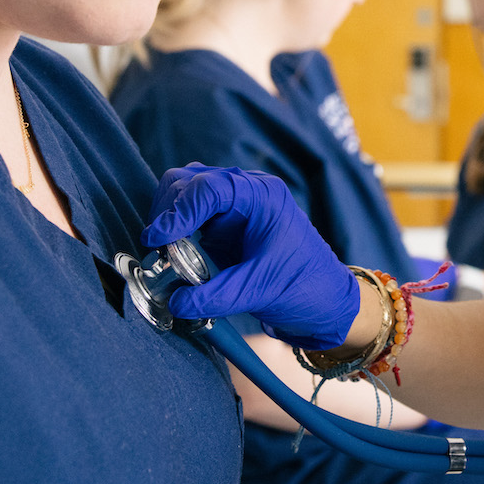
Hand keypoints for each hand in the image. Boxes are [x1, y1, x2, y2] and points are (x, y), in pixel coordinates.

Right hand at [141, 164, 359, 350]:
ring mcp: (235, 204)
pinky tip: (173, 251)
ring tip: (164, 249)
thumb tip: (174, 302)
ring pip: (186, 191)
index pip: (209, 188)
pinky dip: (176, 227)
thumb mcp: (258, 292)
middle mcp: (247, 190)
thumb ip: (214, 297)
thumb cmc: (304, 287)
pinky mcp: (226, 222)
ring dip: (169, 216)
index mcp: (262, 196)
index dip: (178, 211)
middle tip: (158, 247)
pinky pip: (191, 212)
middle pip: (190, 181)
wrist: (325, 300)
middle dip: (169, 210)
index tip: (157, 239)